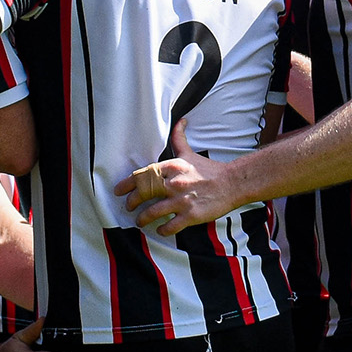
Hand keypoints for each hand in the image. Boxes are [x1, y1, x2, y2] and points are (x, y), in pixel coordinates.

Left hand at [113, 120, 236, 235]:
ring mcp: (182, 200)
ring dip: (143, 219)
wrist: (232, 184)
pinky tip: (160, 230)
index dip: (127, 184)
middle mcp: (174, 183)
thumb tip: (180, 121)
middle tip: (129, 207)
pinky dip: (162, 230)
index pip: (142, 175)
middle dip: (132, 202)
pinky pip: (170, 226)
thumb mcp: (190, 153)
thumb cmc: (209, 170)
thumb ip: (179, 139)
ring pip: (153, 212)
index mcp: (171, 167)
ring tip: (140, 221)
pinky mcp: (191, 215)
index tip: (119, 190)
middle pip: (143, 193)